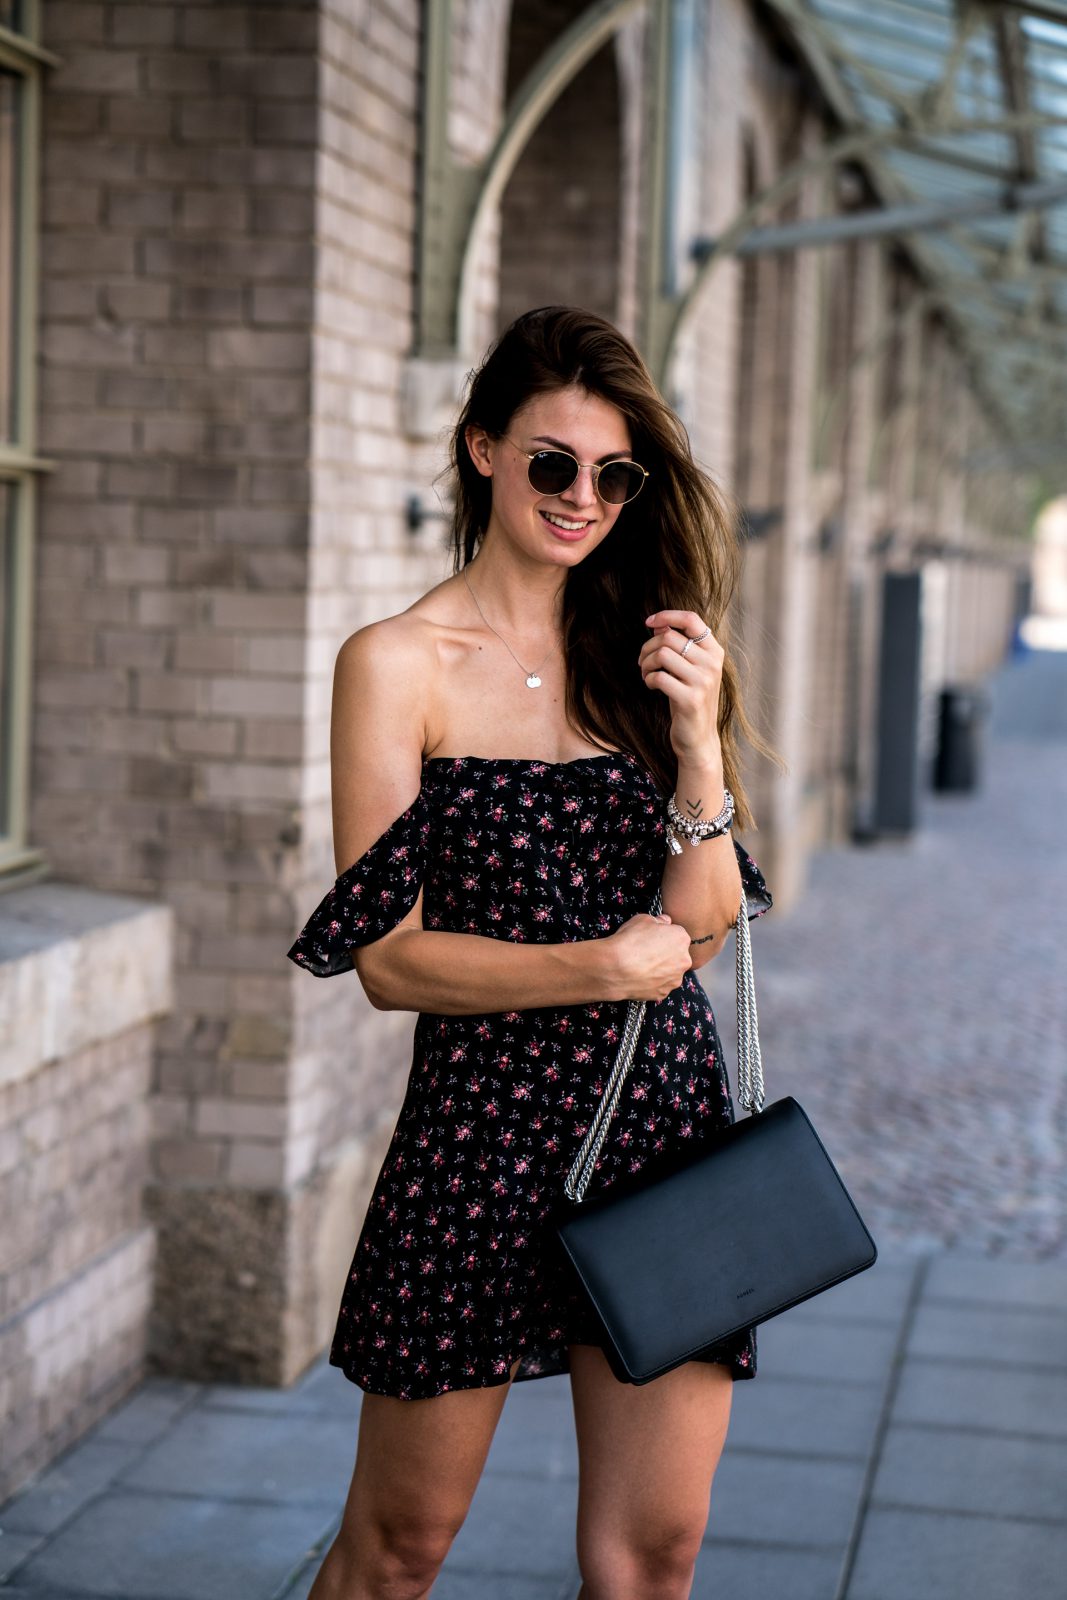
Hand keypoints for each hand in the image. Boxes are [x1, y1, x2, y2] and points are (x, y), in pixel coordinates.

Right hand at [601, 912, 692, 1002]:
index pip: (677, 934)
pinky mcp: (663, 993)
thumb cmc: (629, 941)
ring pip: (670, 972)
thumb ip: (658, 920)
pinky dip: (652, 981)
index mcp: (681, 939)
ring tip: (641, 965)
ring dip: (660, 968)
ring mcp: (674, 979)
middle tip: (646, 951)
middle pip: (677, 955)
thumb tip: (663, 922)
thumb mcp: (643, 919)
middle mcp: (684, 960)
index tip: (652, 937)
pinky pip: (660, 985)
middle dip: (665, 953)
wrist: (615, 968)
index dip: (663, 935)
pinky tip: (639, 976)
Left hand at [639, 609, 724, 767]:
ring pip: (662, 654)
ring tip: (646, 674)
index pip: (692, 619)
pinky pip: (659, 677)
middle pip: (669, 637)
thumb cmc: (689, 699)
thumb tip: (658, 624)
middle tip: (643, 662)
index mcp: (714, 652)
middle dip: (648, 647)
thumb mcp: (688, 669)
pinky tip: (651, 686)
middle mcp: (712, 664)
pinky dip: (649, 679)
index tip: (648, 622)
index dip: (667, 615)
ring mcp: (703, 682)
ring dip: (646, 664)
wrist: (698, 738)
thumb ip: (678, 646)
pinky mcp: (691, 699)